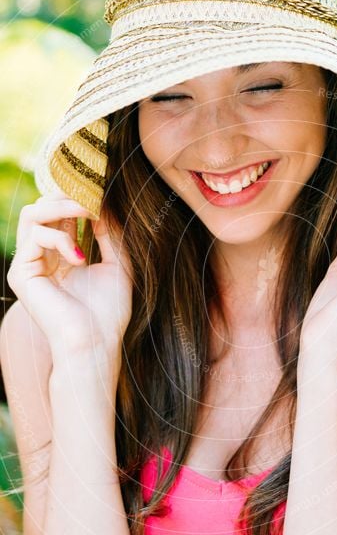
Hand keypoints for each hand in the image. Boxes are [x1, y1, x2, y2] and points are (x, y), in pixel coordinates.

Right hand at [7, 190, 132, 361]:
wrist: (95, 344)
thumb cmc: (108, 313)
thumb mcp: (117, 264)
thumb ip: (109, 234)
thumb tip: (104, 203)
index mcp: (61, 255)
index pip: (60, 212)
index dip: (78, 197)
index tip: (102, 191)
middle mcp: (41, 257)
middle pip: (43, 206)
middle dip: (70, 196)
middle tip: (95, 197)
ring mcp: (28, 264)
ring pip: (34, 213)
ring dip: (65, 206)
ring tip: (90, 213)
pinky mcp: (20, 273)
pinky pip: (35, 235)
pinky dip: (61, 237)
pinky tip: (79, 257)